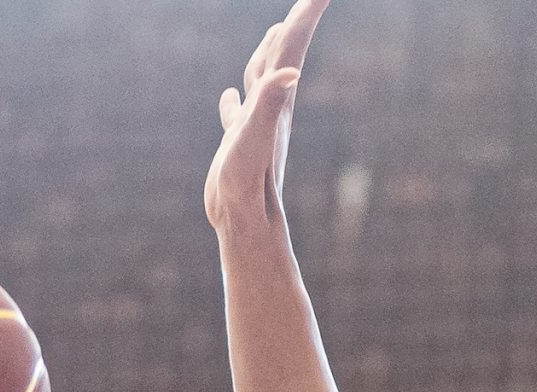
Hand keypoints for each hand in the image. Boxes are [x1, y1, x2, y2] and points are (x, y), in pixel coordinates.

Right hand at [206, 0, 328, 234]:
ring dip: (271, 52)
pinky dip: (236, 100)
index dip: (306, 14)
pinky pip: (238, 113)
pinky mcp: (239, 145)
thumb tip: (290, 71)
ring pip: (264, 78)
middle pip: (285, 53)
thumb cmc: (248, 184)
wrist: (245, 225)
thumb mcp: (255, 139)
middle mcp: (271, 107)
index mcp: (276, 98)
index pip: (293, 46)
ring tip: (277, 32)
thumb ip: (269, 103)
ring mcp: (256, 125)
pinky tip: (230, 97)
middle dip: (298, 22)